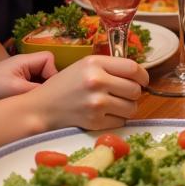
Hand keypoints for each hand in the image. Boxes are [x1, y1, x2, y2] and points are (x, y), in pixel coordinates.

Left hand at [0, 52, 57, 100]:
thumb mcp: (17, 89)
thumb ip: (38, 89)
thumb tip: (54, 95)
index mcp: (25, 60)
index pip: (48, 59)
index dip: (52, 72)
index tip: (47, 89)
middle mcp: (25, 65)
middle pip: (47, 69)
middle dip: (48, 82)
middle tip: (43, 97)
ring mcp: (21, 74)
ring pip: (41, 79)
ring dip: (40, 90)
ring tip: (35, 102)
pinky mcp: (18, 84)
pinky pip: (34, 86)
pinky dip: (34, 94)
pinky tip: (29, 104)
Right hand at [26, 55, 148, 130]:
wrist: (41, 108)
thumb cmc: (65, 85)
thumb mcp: (85, 65)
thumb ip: (110, 67)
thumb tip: (138, 75)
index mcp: (95, 63)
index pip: (133, 68)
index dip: (143, 76)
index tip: (143, 81)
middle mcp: (97, 81)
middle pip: (135, 90)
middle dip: (134, 93)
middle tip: (124, 95)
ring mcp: (96, 103)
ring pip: (132, 107)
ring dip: (128, 108)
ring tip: (115, 105)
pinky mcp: (94, 122)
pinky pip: (121, 121)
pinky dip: (117, 119)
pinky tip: (105, 115)